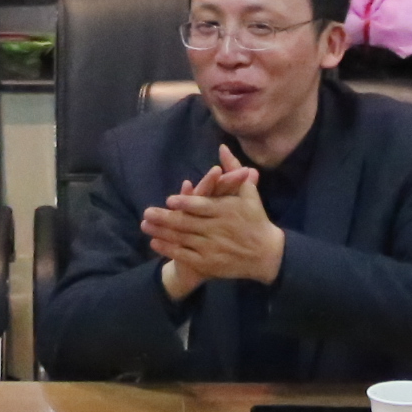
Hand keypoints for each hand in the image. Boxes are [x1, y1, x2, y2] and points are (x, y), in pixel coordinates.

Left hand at [145, 160, 282, 294]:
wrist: (266, 255)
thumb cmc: (256, 220)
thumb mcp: (248, 193)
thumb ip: (233, 169)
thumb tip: (222, 147)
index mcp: (226, 211)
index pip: (203, 206)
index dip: (186, 203)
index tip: (169, 199)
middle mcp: (217, 230)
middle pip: (187, 223)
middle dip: (164, 218)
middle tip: (146, 212)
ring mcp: (212, 248)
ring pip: (183, 239)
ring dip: (162, 233)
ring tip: (145, 225)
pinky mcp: (209, 264)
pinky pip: (185, 255)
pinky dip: (169, 250)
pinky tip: (154, 243)